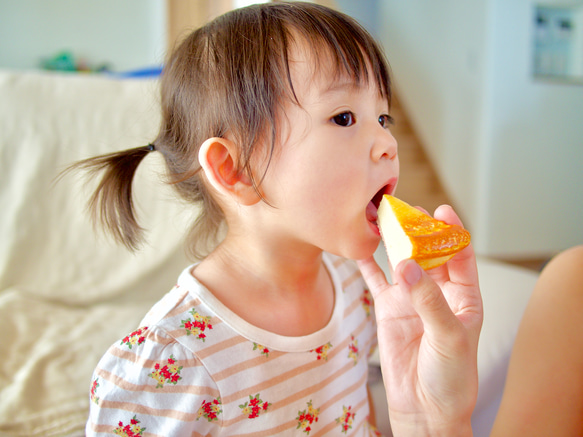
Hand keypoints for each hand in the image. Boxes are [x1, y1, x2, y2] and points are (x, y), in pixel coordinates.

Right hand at [358, 205, 482, 436]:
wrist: (424, 408)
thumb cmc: (451, 377)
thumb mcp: (449, 337)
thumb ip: (429, 301)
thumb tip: (406, 266)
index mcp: (464, 297)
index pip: (461, 255)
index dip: (453, 231)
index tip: (441, 210)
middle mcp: (437, 292)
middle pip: (428, 252)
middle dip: (419, 230)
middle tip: (405, 209)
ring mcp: (411, 298)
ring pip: (401, 260)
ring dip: (392, 240)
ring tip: (380, 217)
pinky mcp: (388, 308)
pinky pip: (376, 279)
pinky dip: (367, 263)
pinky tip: (359, 245)